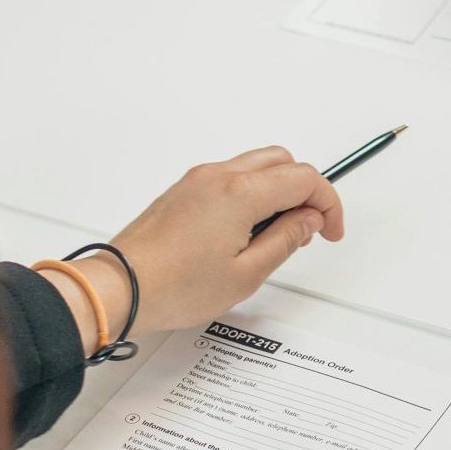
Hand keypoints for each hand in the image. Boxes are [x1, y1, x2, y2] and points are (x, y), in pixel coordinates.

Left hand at [54, 148, 344, 352]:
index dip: (328, 203)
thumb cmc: (172, 286)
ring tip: (276, 233)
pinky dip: (251, 192)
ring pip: (256, 164)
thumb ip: (285, 240)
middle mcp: (219, 176)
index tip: (331, 229)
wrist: (119, 288)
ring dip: (278, 189)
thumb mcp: (246, 274)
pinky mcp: (183, 190)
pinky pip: (230, 176)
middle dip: (305, 190)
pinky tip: (246, 229)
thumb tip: (307, 221)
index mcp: (241, 193)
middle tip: (308, 227)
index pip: (304, 178)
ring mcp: (198, 180)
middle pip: (282, 160)